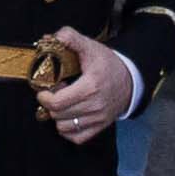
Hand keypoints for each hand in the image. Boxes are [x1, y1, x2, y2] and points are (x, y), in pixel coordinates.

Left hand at [33, 26, 135, 142]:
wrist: (131, 80)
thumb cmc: (108, 64)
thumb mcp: (90, 47)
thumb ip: (71, 38)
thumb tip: (52, 37)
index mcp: (91, 86)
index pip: (58, 102)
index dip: (44, 96)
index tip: (44, 89)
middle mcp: (95, 105)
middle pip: (58, 115)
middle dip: (50, 104)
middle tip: (54, 93)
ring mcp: (99, 118)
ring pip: (64, 127)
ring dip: (58, 116)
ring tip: (63, 103)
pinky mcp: (101, 126)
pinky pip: (77, 137)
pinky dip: (68, 129)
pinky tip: (69, 115)